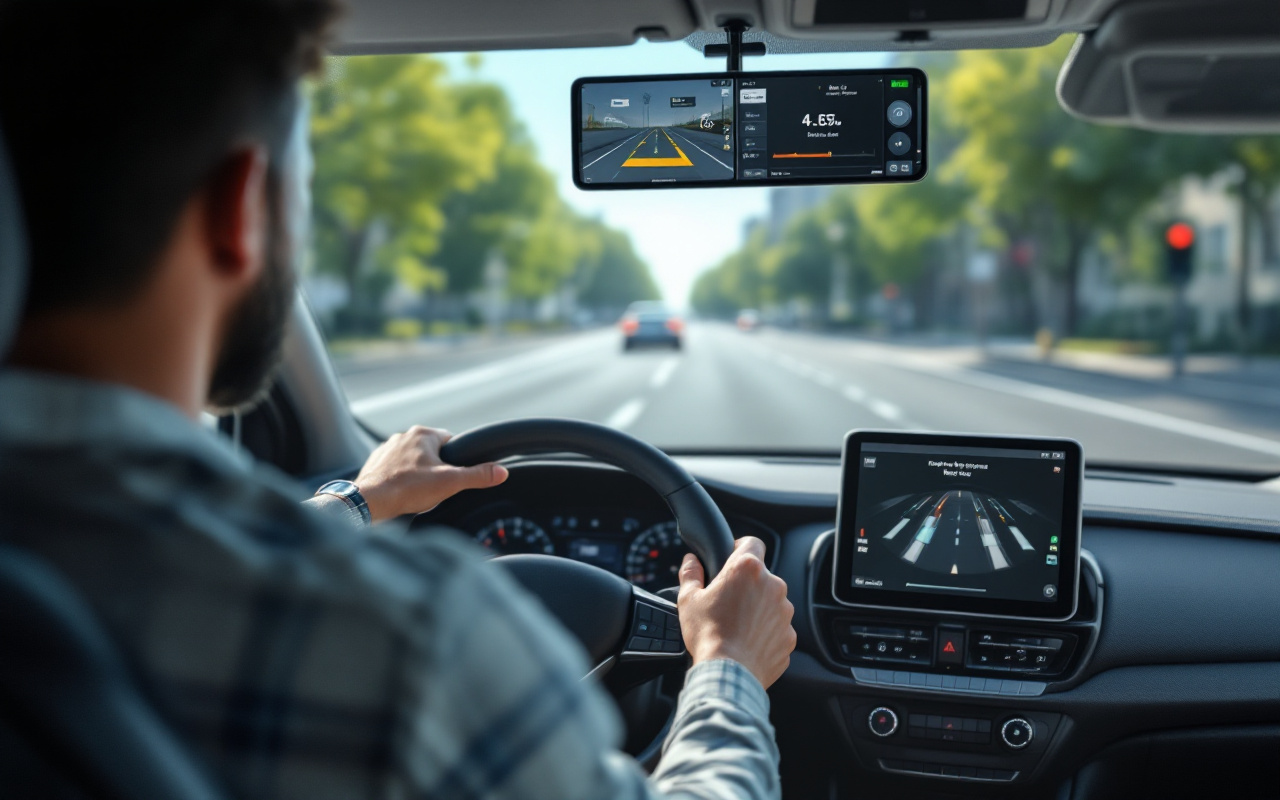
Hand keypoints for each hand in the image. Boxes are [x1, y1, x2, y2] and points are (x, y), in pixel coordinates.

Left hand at [355, 425, 507, 521]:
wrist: (370, 502)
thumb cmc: (408, 489)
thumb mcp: (450, 482)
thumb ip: (478, 475)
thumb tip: (501, 472)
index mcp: (422, 434)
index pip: (450, 440)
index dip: (457, 459)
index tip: (454, 475)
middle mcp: (403, 437)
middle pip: (431, 451)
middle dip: (436, 468)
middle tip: (436, 487)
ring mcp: (386, 450)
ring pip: (412, 460)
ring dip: (417, 474)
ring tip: (418, 493)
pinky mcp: (375, 464)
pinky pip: (394, 470)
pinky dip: (400, 480)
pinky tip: (402, 494)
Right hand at [676, 536, 795, 689]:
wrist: (728, 674)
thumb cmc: (709, 635)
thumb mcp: (688, 599)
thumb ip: (690, 573)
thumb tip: (691, 561)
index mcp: (747, 569)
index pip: (752, 542)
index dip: (740, 548)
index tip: (731, 559)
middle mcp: (773, 585)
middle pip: (761, 575)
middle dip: (746, 585)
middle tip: (726, 601)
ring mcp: (784, 611)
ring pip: (770, 601)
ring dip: (757, 608)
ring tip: (736, 625)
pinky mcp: (789, 635)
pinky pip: (776, 627)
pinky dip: (765, 631)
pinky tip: (746, 641)